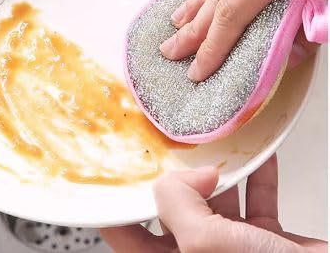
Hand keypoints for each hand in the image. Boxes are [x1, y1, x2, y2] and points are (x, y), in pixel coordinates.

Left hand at [101, 155, 326, 251]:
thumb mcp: (208, 244)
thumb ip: (180, 203)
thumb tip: (192, 175)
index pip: (130, 237)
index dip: (120, 206)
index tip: (118, 173)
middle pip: (175, 213)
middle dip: (177, 179)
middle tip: (172, 148)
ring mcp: (236, 252)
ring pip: (218, 203)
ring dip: (221, 172)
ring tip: (216, 145)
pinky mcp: (269, 245)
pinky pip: (258, 204)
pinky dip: (260, 178)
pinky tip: (261, 155)